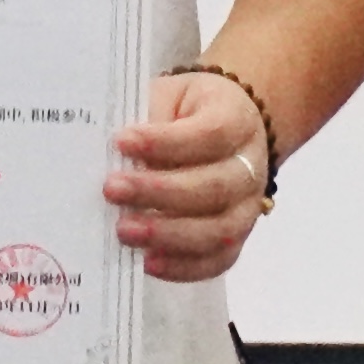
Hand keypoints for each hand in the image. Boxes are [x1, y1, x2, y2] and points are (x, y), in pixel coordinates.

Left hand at [107, 65, 279, 282]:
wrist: (229, 131)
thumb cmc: (189, 113)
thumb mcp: (170, 96)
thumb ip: (149, 119)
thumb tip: (113, 155)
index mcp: (236, 120)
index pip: (207, 134)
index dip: (164, 142)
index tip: (121, 142)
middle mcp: (251, 167)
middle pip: (213, 187)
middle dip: (159, 192)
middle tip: (112, 190)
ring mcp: (248, 207)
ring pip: (219, 229)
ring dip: (168, 234)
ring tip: (124, 231)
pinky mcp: (238, 238)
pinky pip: (218, 260)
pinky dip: (184, 266)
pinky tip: (148, 262)